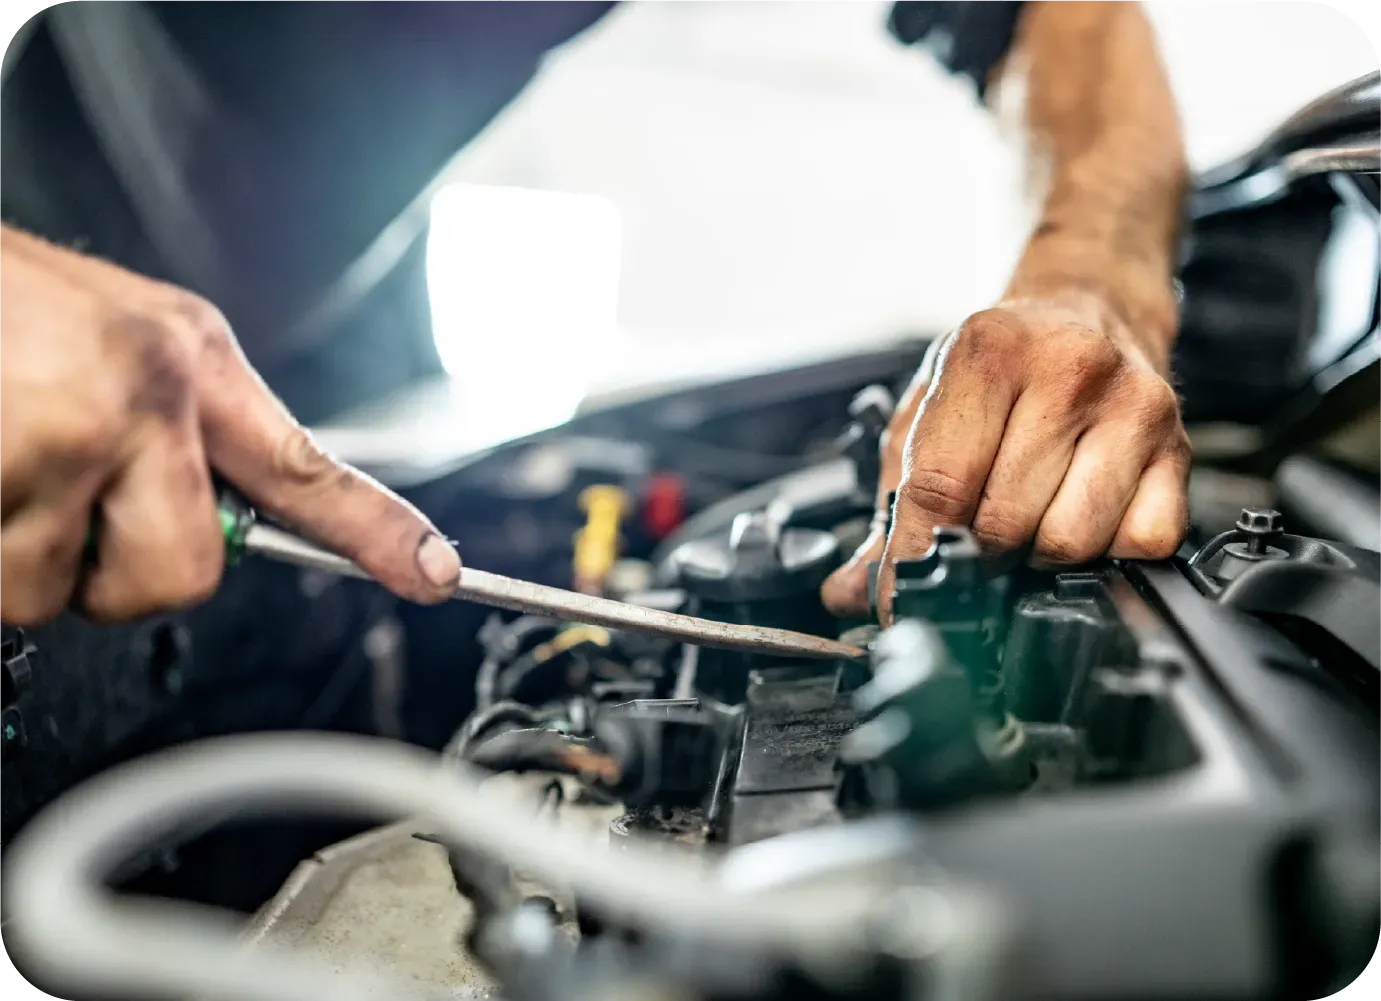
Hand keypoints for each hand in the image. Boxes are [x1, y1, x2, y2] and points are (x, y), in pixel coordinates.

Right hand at [0, 225, 460, 623]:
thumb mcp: (112, 331)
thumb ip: (180, 424)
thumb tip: (224, 515)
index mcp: (184, 359)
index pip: (302, 464)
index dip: (377, 531)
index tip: (437, 573)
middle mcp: (145, 398)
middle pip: (184, 575)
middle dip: (118, 571)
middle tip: (62, 507)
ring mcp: (69, 441)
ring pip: (66, 592)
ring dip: (23, 556)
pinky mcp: (0, 485)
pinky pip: (3, 588)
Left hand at [822, 292, 1189, 620]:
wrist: (1090, 307)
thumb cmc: (1003, 364)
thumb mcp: (927, 413)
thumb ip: (889, 507)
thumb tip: (855, 591)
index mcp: (988, 353)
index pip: (941, 487)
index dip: (916, 555)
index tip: (899, 595)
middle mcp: (1068, 370)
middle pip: (1005, 524)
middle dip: (980, 550)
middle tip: (976, 533)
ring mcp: (1133, 407)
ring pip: (1071, 542)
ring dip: (1039, 553)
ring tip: (1029, 517)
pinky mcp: (1180, 447)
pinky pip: (1139, 544)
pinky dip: (1106, 551)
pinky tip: (1083, 512)